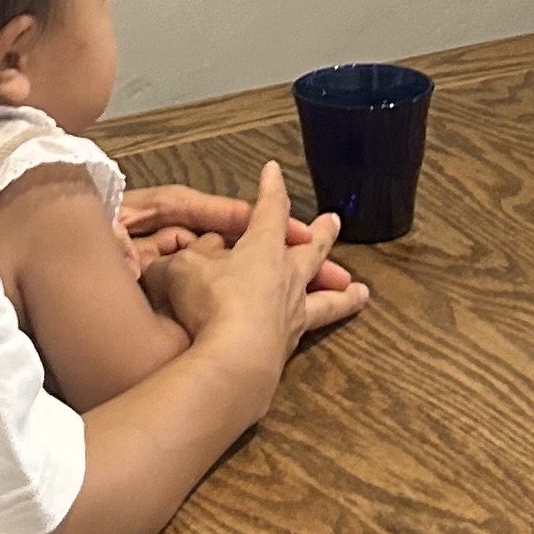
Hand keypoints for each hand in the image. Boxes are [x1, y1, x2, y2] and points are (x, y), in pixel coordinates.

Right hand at [139, 162, 368, 395]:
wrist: (234, 361)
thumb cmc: (212, 306)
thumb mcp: (180, 271)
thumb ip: (177, 260)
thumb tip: (171, 259)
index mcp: (264, 247)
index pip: (270, 209)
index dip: (271, 189)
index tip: (274, 171)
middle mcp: (287, 277)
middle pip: (312, 249)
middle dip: (322, 233)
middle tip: (333, 221)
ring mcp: (292, 314)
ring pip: (326, 296)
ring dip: (342, 293)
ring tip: (361, 293)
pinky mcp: (288, 348)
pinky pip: (310, 331)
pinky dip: (321, 328)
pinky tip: (312, 333)